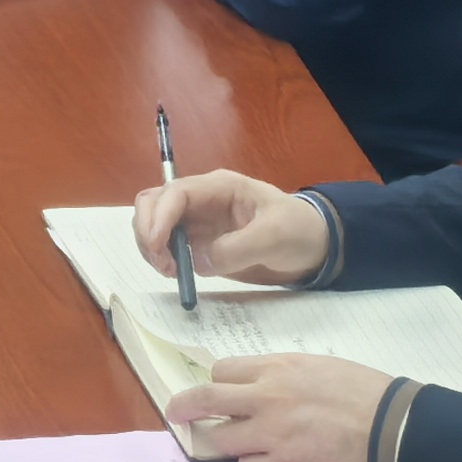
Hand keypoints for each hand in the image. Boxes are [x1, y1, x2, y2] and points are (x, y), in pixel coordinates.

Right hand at [134, 167, 331, 284]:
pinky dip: (161, 257)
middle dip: (147, 230)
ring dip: (151, 245)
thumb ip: (238, 247)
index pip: (176, 193)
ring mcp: (198, 221)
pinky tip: (176, 273)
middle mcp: (202, 200)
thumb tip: (197, 262)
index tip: (158, 247)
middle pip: (154, 202)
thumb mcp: (275, 236)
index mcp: (219, 188)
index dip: (159, 217)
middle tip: (161, 263)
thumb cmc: (297, 231)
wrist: (313, 246)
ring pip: (154, 222)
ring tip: (170, 272)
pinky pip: (167, 245)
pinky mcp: (198, 242)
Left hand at [168, 352, 391, 461]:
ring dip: (230, 443)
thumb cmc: (363, 393)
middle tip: (175, 413)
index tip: (219, 391)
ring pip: (224, 441)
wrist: (389, 431)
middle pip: (206, 401)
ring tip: (244, 445)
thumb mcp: (318, 367)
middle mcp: (264, 399)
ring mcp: (270, 436)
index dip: (220, 383)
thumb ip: (283, 375)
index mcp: (276, 368)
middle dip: (185, 407)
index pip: (222, 371)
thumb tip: (262, 385)